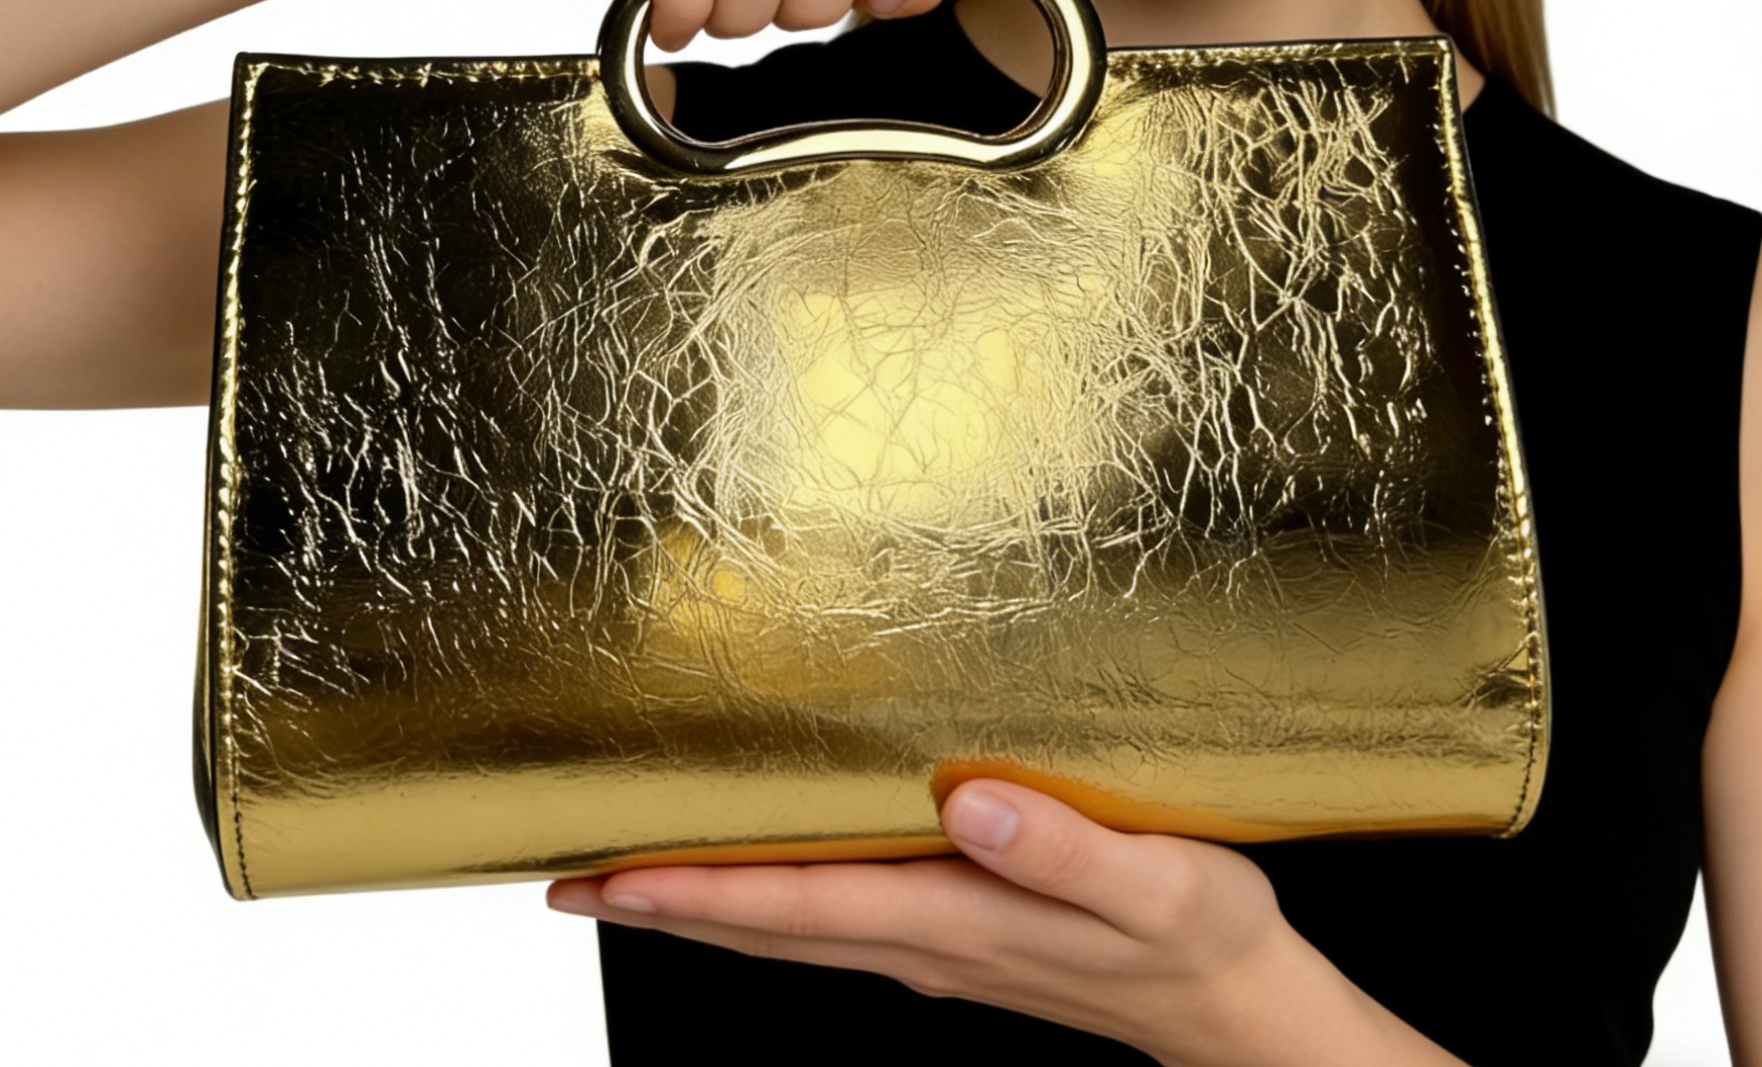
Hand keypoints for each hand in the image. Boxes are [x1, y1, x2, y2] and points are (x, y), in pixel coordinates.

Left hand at [545, 779, 1422, 1066]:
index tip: (605, 875)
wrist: (1239, 1010)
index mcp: (958, 921)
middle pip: (767, 926)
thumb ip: (1060, 846)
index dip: (693, 890)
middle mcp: (927, 943)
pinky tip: (757, 875)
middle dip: (665, 901)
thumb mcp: (1158, 884)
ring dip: (705, 903)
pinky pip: (832, 920)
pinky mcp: (957, 937)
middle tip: (572, 875)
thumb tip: (964, 802)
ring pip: (790, 928)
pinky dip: (769, 901)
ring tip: (632, 874)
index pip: (795, 907)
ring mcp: (937, 949)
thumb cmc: (1204, 937)